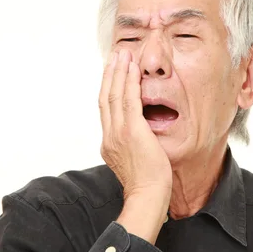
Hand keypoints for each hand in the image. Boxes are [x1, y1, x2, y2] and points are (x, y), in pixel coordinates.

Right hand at [98, 49, 172, 198]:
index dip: (107, 88)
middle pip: (105, 97)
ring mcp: (118, 132)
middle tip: (114, 56)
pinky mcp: (132, 130)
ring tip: (122, 54)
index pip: (105, 109)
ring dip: (119, 72)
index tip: (112, 73)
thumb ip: (131, 147)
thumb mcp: (133, 163)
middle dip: (110, 74)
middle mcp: (109, 135)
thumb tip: (138, 140)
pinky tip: (132, 68)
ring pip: (114, 94)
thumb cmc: (147, 186)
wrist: (148, 197)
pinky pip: (129, 99)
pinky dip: (129, 81)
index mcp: (108, 143)